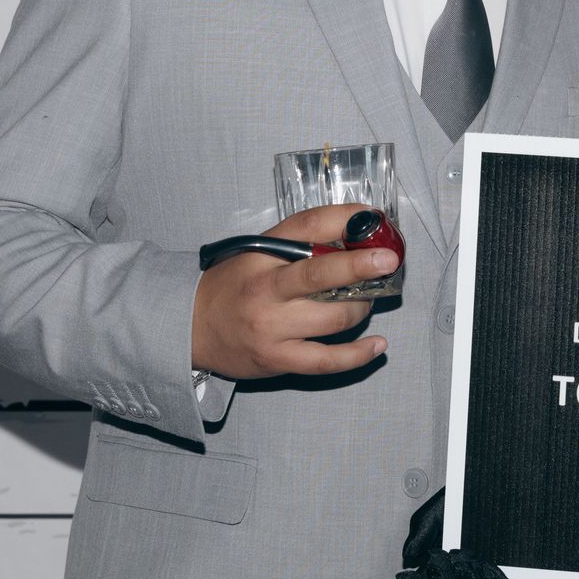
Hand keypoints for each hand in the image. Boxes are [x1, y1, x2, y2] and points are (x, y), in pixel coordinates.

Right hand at [190, 204, 394, 378]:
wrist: (189, 326)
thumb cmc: (233, 285)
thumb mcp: (258, 253)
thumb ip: (299, 244)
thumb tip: (357, 233)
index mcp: (261, 254)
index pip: (307, 226)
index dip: (345, 218)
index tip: (372, 217)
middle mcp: (265, 288)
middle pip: (320, 274)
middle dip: (360, 265)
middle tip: (388, 260)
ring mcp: (271, 327)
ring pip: (334, 317)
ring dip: (362, 308)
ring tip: (367, 301)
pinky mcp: (277, 359)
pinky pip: (327, 360)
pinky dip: (358, 354)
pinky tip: (377, 345)